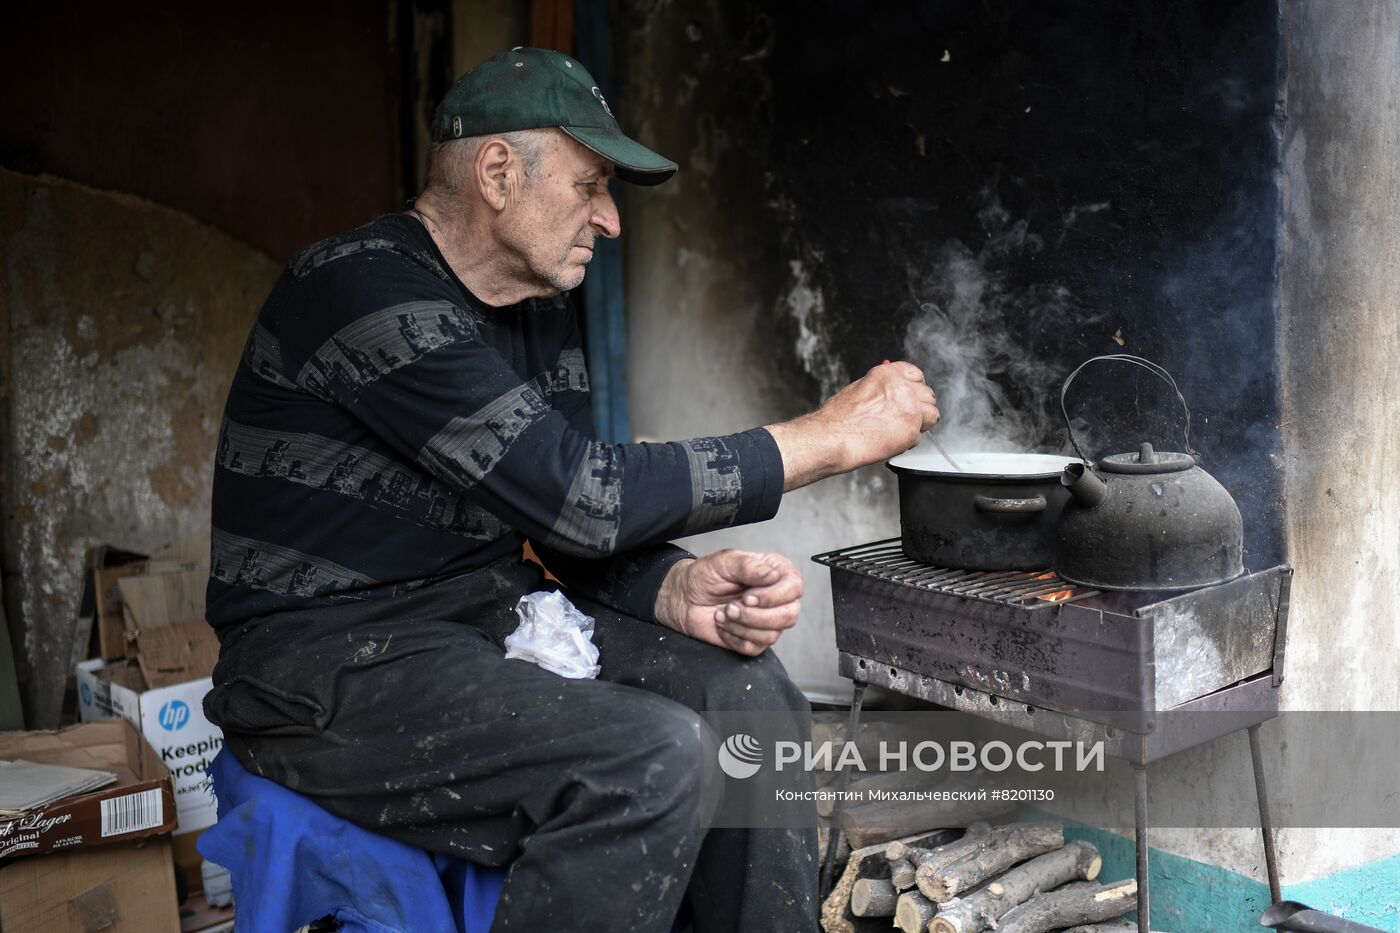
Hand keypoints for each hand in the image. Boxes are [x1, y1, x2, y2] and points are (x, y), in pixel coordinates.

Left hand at [655, 550, 802, 655]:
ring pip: (771, 635)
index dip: (773, 596)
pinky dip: (733, 637)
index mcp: (776, 574)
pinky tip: (722, 625)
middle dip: (757, 616)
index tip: (748, 596)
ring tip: (723, 613)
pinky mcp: (754, 640)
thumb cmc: (705, 575)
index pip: (794, 588)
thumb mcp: (725, 561)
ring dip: (741, 626)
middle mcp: (777, 599)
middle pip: (789, 616)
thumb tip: (772, 575)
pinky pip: (754, 647)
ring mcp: (767, 621)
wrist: (684, 597)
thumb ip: (749, 565)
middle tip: (731, 607)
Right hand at [765, 360, 938, 489]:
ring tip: (898, 430)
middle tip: (903, 418)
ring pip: (932, 415)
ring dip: (920, 423)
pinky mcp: (911, 431)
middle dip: (919, 407)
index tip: (909, 396)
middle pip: (927, 395)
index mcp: (888, 374)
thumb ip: (882, 388)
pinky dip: (907, 442)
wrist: (832, 438)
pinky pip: (919, 437)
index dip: (913, 388)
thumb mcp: (859, 388)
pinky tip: (889, 441)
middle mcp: (902, 388)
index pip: (916, 374)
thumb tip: (892, 392)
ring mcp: (910, 409)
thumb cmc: (837, 418)